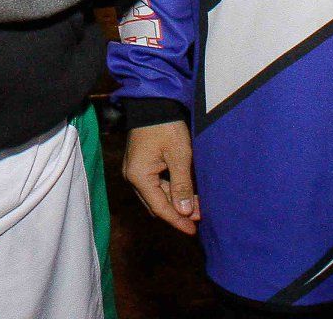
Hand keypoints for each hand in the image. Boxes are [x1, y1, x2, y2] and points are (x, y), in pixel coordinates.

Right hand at [124, 120, 199, 234]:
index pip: (160, 207)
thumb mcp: (179, 155)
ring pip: (156, 195)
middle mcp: (132, 176)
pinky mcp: (140, 164)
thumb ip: (182, 185)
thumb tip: (185, 212)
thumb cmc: (166, 126)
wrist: (153, 102)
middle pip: (156, 204)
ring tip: (196, 206)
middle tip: (199, 218)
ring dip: (175, 202)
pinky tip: (185, 192)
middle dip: (177, 212)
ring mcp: (135, 170)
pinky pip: (155, 185)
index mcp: (139, 176)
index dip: (177, 220)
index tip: (193, 230)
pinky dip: (170, 190)